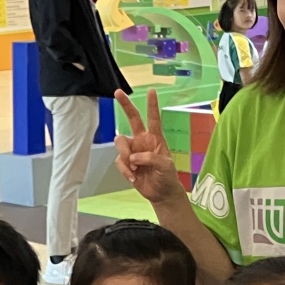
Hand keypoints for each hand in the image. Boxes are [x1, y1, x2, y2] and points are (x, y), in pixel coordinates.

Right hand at [113, 88, 185, 203]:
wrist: (161, 193)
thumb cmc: (167, 177)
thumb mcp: (166, 166)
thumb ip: (151, 158)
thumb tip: (134, 157)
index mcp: (156, 138)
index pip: (154, 118)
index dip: (152, 105)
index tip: (151, 91)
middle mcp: (142, 140)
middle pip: (132, 118)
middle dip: (125, 105)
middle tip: (118, 92)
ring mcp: (133, 150)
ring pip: (120, 143)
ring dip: (125, 157)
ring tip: (135, 170)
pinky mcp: (126, 163)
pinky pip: (119, 161)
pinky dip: (125, 170)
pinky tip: (134, 177)